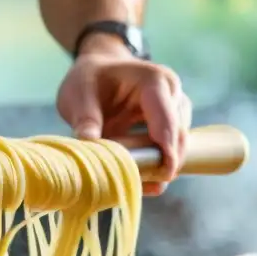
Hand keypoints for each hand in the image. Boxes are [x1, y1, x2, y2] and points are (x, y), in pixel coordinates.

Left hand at [56, 37, 190, 195]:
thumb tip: (88, 144)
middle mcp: (172, 93)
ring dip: (160, 166)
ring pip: (177, 146)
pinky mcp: (172, 125)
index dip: (166, 148)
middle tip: (141, 184)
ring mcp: (176, 109)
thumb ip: (85, 119)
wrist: (98, 71)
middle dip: (163, 162)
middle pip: (177, 135)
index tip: (163, 174)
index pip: (166, 118)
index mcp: (153, 80)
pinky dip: (156, 167)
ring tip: (134, 181)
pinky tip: (142, 182)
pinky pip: (170, 150)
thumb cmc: (89, 79)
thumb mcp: (79, 94)